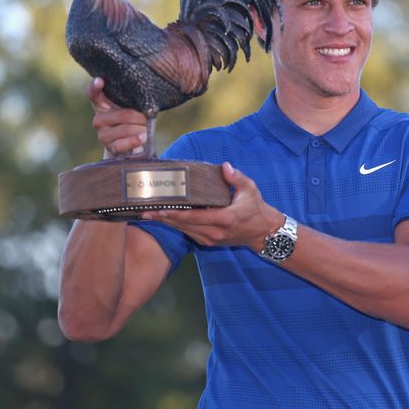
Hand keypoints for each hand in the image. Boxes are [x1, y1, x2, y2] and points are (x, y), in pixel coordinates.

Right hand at [86, 77, 146, 156]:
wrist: (126, 147)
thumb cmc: (129, 123)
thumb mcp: (127, 109)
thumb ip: (130, 101)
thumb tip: (145, 100)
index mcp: (101, 106)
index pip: (93, 94)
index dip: (95, 87)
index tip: (100, 81)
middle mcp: (99, 119)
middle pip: (124, 114)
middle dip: (141, 117)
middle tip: (148, 117)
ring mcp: (103, 135)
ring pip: (127, 129)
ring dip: (142, 129)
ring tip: (147, 129)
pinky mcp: (110, 147)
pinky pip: (123, 143)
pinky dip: (135, 140)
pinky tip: (142, 137)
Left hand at [142, 162, 284, 250]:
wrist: (263, 232)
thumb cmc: (256, 208)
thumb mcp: (250, 189)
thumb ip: (236, 178)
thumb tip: (224, 167)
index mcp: (224, 218)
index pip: (193, 217)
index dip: (175, 214)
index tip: (159, 209)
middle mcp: (214, 232)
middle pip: (183, 225)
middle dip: (163, 218)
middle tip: (145, 212)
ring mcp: (210, 239)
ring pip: (183, 231)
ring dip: (167, 223)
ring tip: (149, 215)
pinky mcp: (208, 241)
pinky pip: (188, 233)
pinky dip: (176, 226)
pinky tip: (165, 219)